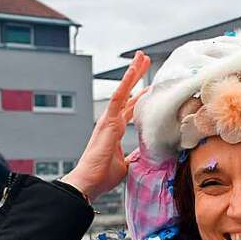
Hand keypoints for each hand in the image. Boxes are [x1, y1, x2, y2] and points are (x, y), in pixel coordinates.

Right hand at [62, 51, 149, 201]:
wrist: (89, 182)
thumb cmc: (102, 176)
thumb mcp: (127, 164)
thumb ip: (136, 155)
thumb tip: (148, 153)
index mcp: (115, 131)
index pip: (131, 109)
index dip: (141, 97)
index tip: (151, 86)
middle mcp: (112, 122)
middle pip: (128, 95)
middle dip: (137, 78)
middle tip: (145, 61)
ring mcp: (109, 120)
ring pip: (123, 91)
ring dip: (132, 73)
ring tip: (141, 57)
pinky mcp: (107, 121)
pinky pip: (118, 97)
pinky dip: (126, 82)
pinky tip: (133, 69)